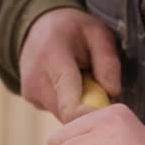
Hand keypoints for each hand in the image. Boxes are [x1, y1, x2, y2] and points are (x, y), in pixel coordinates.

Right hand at [19, 8, 120, 122]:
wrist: (38, 27)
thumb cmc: (71, 29)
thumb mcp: (97, 32)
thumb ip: (107, 60)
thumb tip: (113, 92)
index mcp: (52, 58)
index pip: (69, 103)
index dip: (90, 117)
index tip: (108, 118)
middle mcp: (36, 80)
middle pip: (70, 114)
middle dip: (90, 108)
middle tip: (101, 89)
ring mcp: (31, 93)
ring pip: (65, 115)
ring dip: (81, 106)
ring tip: (84, 82)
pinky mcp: (31, 100)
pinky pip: (58, 111)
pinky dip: (70, 104)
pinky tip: (71, 86)